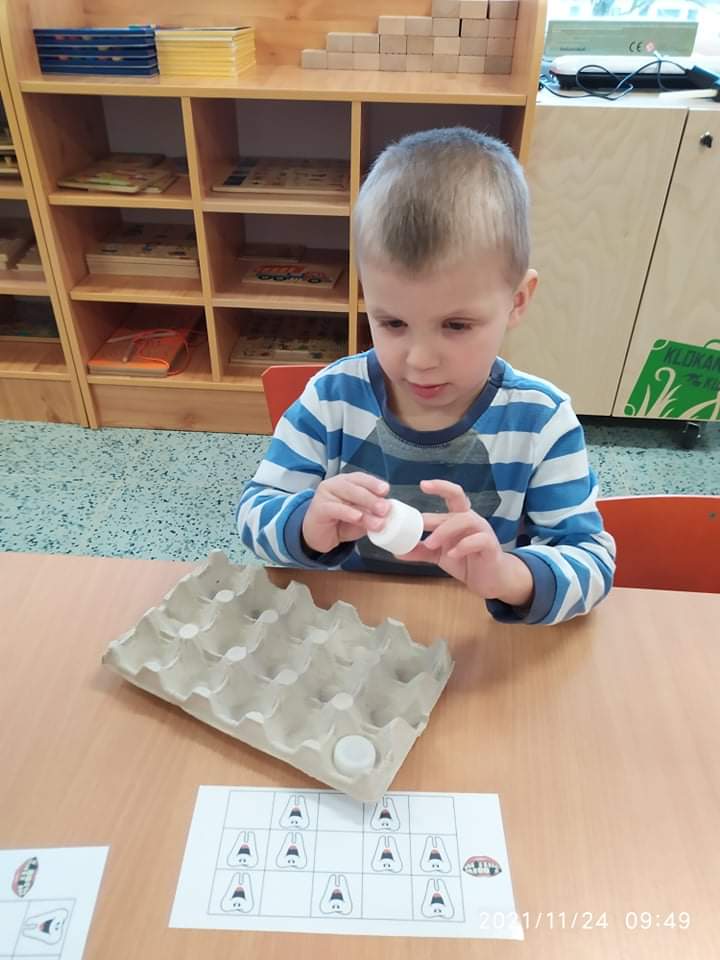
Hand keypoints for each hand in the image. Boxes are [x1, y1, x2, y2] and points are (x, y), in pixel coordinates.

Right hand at [302, 472, 389, 554]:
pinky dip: (348, 513)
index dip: (374, 483)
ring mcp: (325, 494)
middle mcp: (335, 484)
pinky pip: (335, 509)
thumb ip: (371, 512)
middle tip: (385, 509)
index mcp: (347, 482)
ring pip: (347, 495)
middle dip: (372, 497)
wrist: (319, 536)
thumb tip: (388, 511)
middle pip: (356, 486)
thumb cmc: (340, 522)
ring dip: (365, 506)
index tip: (386, 490)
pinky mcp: (319, 508)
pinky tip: (358, 517)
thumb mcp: (360, 517)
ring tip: (378, 519)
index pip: (361, 478)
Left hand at [399, 479, 533, 606]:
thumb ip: (421, 550)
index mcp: (458, 517)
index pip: (452, 495)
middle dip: (436, 514)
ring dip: (445, 531)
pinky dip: (464, 545)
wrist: (490, 580)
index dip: (439, 487)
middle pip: (458, 503)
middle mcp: (471, 519)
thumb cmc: (466, 561)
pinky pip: (479, 540)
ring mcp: (483, 531)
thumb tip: (397, 551)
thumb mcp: (439, 555)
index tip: (422, 484)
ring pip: (466, 520)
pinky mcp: (491, 547)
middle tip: (420, 523)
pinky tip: (452, 554)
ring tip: (430, 544)